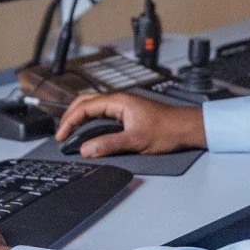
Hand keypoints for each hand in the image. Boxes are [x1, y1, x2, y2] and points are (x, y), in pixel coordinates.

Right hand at [55, 92, 205, 157]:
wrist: (187, 127)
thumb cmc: (168, 129)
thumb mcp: (136, 140)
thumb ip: (109, 144)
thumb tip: (87, 149)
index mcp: (118, 101)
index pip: (85, 107)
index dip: (70, 121)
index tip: (62, 136)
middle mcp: (119, 100)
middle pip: (86, 102)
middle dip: (71, 116)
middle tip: (62, 133)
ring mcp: (124, 105)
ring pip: (94, 106)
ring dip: (80, 117)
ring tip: (71, 132)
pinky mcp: (129, 113)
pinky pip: (103, 113)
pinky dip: (91, 120)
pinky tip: (90, 131)